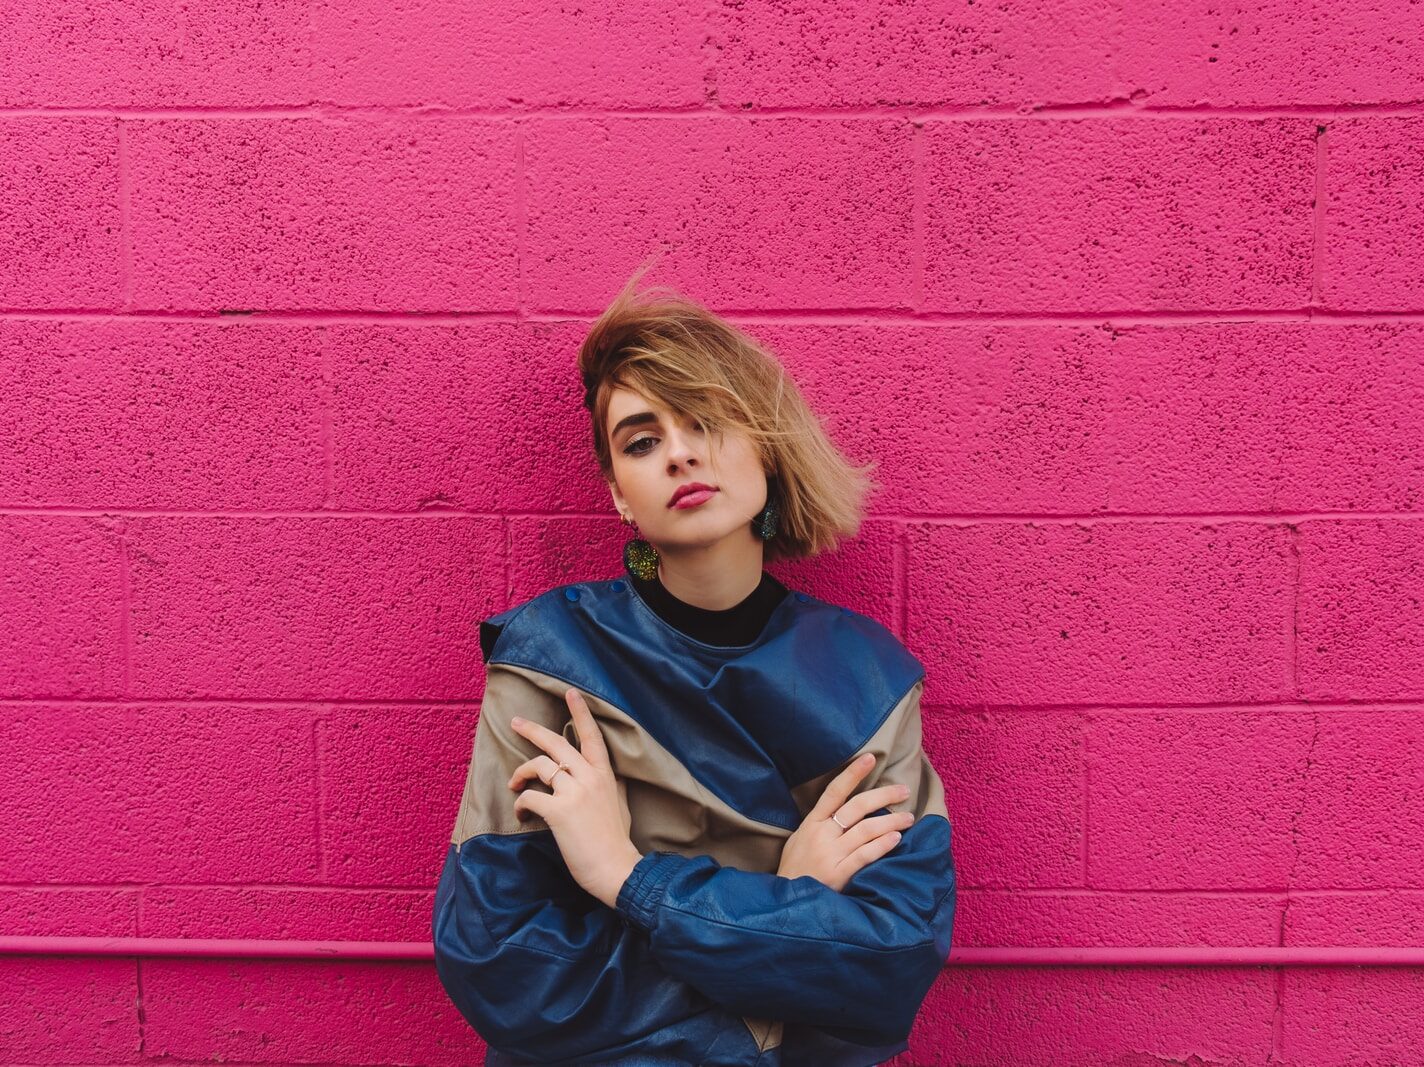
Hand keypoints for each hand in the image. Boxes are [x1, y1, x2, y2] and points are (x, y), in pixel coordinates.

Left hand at [507, 688, 641, 908]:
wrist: (617, 870)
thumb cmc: (616, 841)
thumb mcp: (619, 804)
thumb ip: (610, 785)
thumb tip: (608, 777)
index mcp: (605, 775)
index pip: (592, 736)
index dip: (581, 712)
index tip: (570, 692)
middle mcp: (590, 777)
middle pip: (556, 743)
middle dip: (532, 730)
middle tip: (515, 722)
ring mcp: (574, 793)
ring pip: (539, 766)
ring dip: (521, 772)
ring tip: (514, 784)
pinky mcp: (559, 811)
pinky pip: (530, 796)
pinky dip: (520, 803)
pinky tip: (521, 813)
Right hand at [777, 752, 914, 892]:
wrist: (786, 902)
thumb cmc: (794, 870)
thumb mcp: (799, 839)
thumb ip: (819, 824)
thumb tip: (843, 808)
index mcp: (811, 823)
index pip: (834, 791)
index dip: (852, 773)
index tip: (870, 757)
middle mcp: (822, 835)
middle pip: (856, 807)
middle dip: (883, 796)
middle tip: (904, 790)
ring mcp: (830, 854)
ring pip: (866, 830)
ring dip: (891, 821)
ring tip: (908, 818)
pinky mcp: (839, 874)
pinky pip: (865, 855)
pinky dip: (882, 845)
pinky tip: (896, 839)